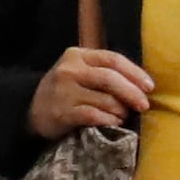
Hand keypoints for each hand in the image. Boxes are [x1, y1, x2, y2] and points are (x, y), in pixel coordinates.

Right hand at [28, 46, 155, 139]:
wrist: (30, 109)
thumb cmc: (64, 90)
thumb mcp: (79, 72)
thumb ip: (103, 71)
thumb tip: (141, 84)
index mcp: (78, 55)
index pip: (112, 59)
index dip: (134, 73)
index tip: (149, 86)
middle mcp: (70, 70)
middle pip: (110, 78)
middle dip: (132, 92)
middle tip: (144, 105)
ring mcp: (65, 91)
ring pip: (104, 99)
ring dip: (121, 110)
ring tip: (124, 115)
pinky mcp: (63, 112)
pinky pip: (94, 115)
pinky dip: (109, 120)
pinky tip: (114, 123)